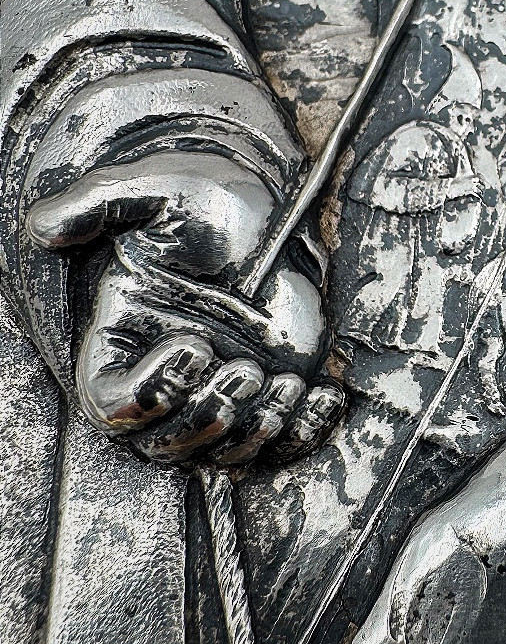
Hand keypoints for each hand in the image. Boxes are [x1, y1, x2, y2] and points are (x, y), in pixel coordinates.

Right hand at [27, 152, 344, 465]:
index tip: (194, 349)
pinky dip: (305, 434)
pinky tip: (324, 397)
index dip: (149, 395)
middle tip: (247, 368)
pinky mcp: (270, 390)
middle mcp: (168, 376)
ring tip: (285, 383)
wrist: (269, 209)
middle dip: (209, 417)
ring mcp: (219, 387)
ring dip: (255, 432)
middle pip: (165, 444)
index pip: (112, 405)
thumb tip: (43, 226)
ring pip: (220, 452)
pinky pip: (280, 442)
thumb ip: (98, 202)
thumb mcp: (155, 190)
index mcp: (126, 340)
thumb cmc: (206, 199)